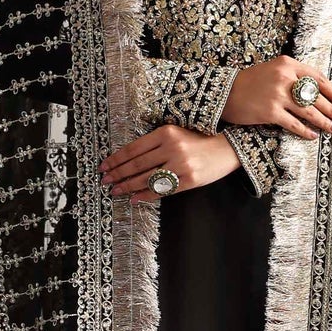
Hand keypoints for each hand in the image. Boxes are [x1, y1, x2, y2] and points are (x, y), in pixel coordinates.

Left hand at [99, 125, 240, 202]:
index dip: (116, 159)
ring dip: (128, 186)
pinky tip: (134, 199)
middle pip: (137, 164)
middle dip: (118, 174)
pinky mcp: (189, 180)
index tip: (104, 166)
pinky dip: (146, 195)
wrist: (227, 148)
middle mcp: (172, 147)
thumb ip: (155, 143)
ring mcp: (181, 165)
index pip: (134, 148)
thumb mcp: (176, 133)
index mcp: (165, 132)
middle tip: (105, 181)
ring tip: (116, 191)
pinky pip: (162, 190)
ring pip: (147, 178)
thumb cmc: (198, 140)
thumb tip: (128, 159)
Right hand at [220, 55, 331, 136]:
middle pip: (316, 96)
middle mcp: (284, 77)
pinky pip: (294, 124)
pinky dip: (305, 131)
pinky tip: (313, 136)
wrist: (225, 93)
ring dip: (323, 122)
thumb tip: (316, 91)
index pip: (317, 78)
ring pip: (308, 111)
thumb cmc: (250, 82)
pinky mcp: (271, 112)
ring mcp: (278, 95)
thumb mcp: (273, 70)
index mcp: (287, 64)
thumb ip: (293, 76)